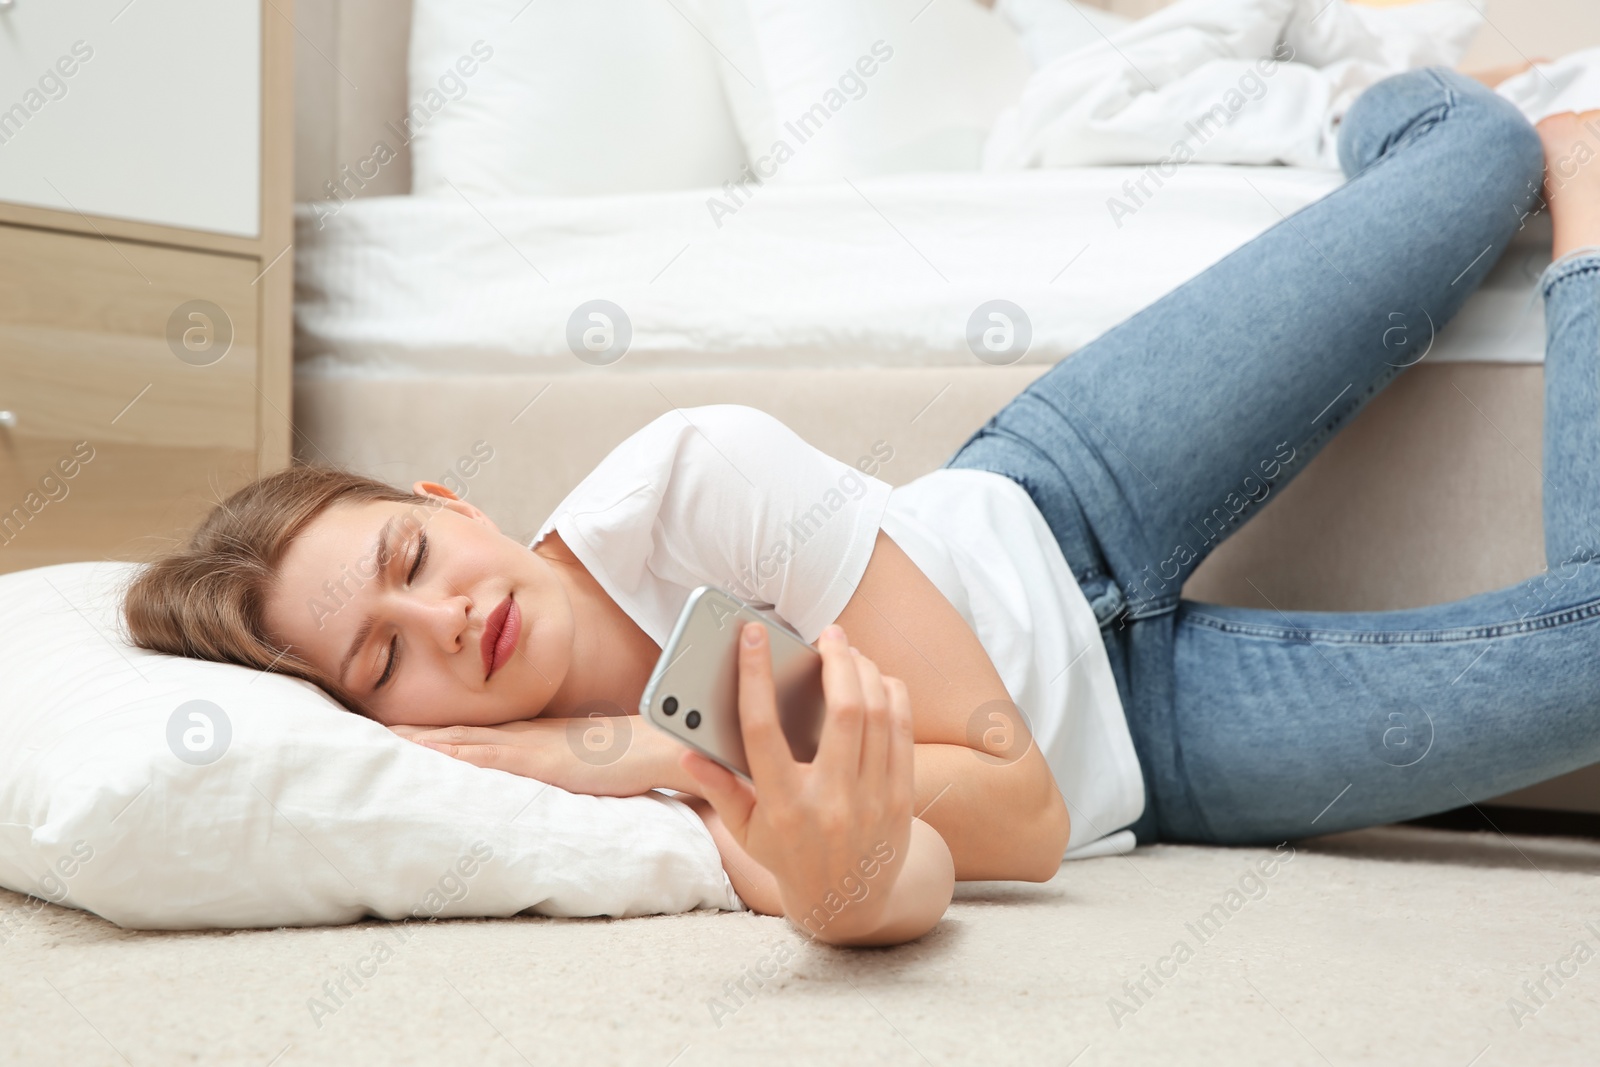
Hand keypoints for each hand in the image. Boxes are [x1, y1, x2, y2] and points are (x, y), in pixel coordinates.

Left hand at [392, 715, 692, 797]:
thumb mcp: (582, 760)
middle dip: (413, 729)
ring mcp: (530, 746)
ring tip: (382, 736)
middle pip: (457, 731)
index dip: (431, 728)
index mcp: (530, 736)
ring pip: (464, 740)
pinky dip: (457, 755)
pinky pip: (490, 758)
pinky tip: (433, 756)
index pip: (471, 732)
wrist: (660, 746)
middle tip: (368, 725)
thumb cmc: (628, 756)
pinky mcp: (540, 761)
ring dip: (423, 739)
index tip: (394, 727)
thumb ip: (557, 763)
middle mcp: (523, 735)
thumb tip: (542, 773)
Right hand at [680, 622, 914, 941]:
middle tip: (828, 634)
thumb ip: (718, 789)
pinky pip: (901, 734)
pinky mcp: (901, 800)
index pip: (762, 730)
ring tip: (851, 652)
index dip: (755, 676)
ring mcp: (871, 801)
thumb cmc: (788, 858)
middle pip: (842, 712)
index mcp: (781, 806)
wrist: (847, 905)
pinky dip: (892, 697)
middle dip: (837, 661)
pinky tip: (879, 680)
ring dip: (866, 672)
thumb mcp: (744, 832)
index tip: (753, 634)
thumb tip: (687, 751)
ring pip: (878, 715)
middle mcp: (830, 802)